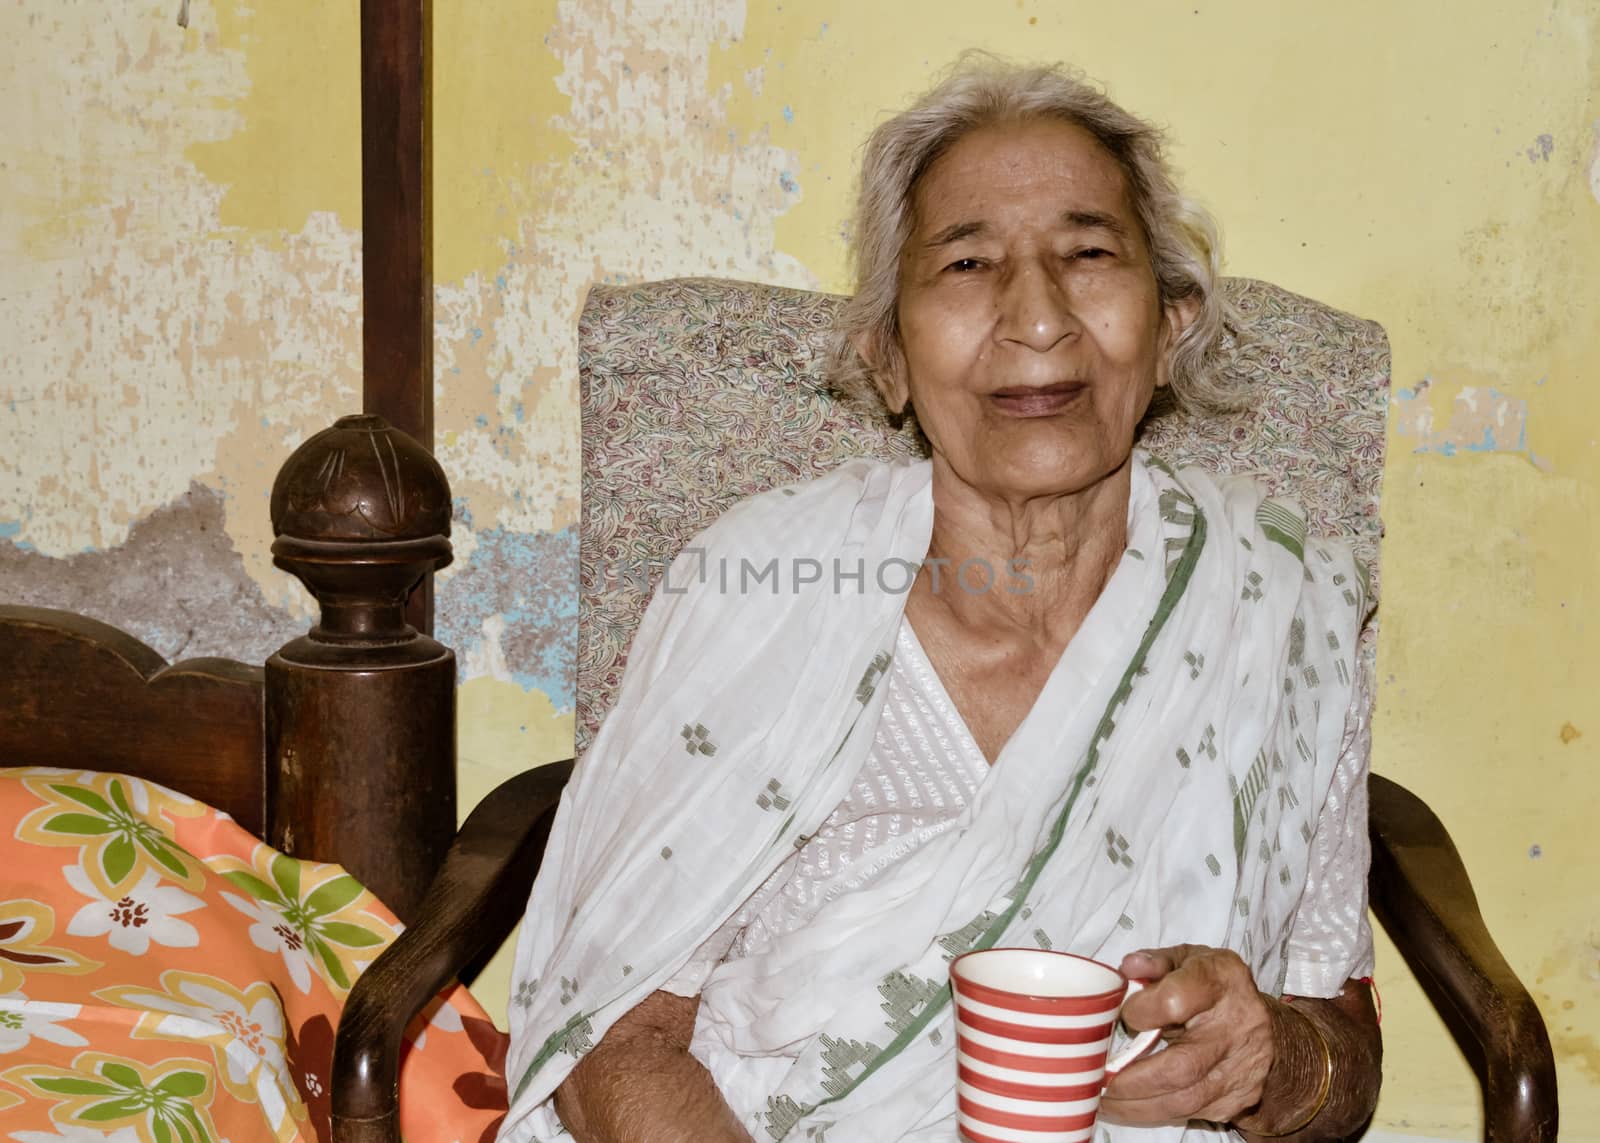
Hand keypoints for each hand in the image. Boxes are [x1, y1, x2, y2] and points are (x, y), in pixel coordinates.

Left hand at [1099, 944, 1277, 1126]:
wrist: (1266, 1027)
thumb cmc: (1214, 987)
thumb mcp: (1187, 960)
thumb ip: (1155, 962)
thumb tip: (1128, 968)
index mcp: (1221, 981)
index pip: (1174, 1001)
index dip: (1140, 1012)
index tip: (1122, 1016)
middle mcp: (1238, 1026)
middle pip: (1180, 1066)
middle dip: (1129, 1079)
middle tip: (1096, 1078)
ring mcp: (1243, 1068)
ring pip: (1184, 1099)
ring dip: (1136, 1104)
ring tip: (1103, 1097)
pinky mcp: (1239, 1098)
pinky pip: (1191, 1112)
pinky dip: (1155, 1111)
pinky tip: (1132, 1103)